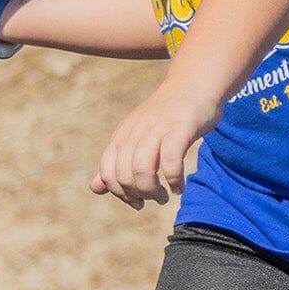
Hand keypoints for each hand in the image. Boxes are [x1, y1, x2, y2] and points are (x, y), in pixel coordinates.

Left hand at [92, 83, 211, 207]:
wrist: (192, 86)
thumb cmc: (166, 116)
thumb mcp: (135, 138)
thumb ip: (117, 163)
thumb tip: (96, 188)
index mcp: (121, 136)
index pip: (108, 174)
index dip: (120, 194)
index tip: (138, 203)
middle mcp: (134, 133)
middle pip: (124, 175)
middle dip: (139, 195)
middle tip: (156, 199)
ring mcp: (156, 130)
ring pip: (142, 170)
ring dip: (153, 191)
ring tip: (165, 196)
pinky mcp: (179, 130)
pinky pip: (170, 161)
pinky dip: (174, 180)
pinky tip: (180, 188)